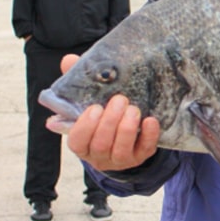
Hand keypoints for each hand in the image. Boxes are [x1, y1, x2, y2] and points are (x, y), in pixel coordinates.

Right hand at [53, 54, 160, 170]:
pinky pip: (145, 150)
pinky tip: (150, 120)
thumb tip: (69, 61)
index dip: (85, 126)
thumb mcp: (90, 98)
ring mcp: (120, 159)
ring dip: (127, 129)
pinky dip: (148, 135)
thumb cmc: (103, 112)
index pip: (77, 141)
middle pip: (100, 145)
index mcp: (82, 142)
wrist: (129, 132)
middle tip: (119, 100)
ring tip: (133, 109)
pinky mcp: (141, 156)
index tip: (95, 107)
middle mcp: (99, 155)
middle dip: (110, 123)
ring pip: (121, 151)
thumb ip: (79, 82)